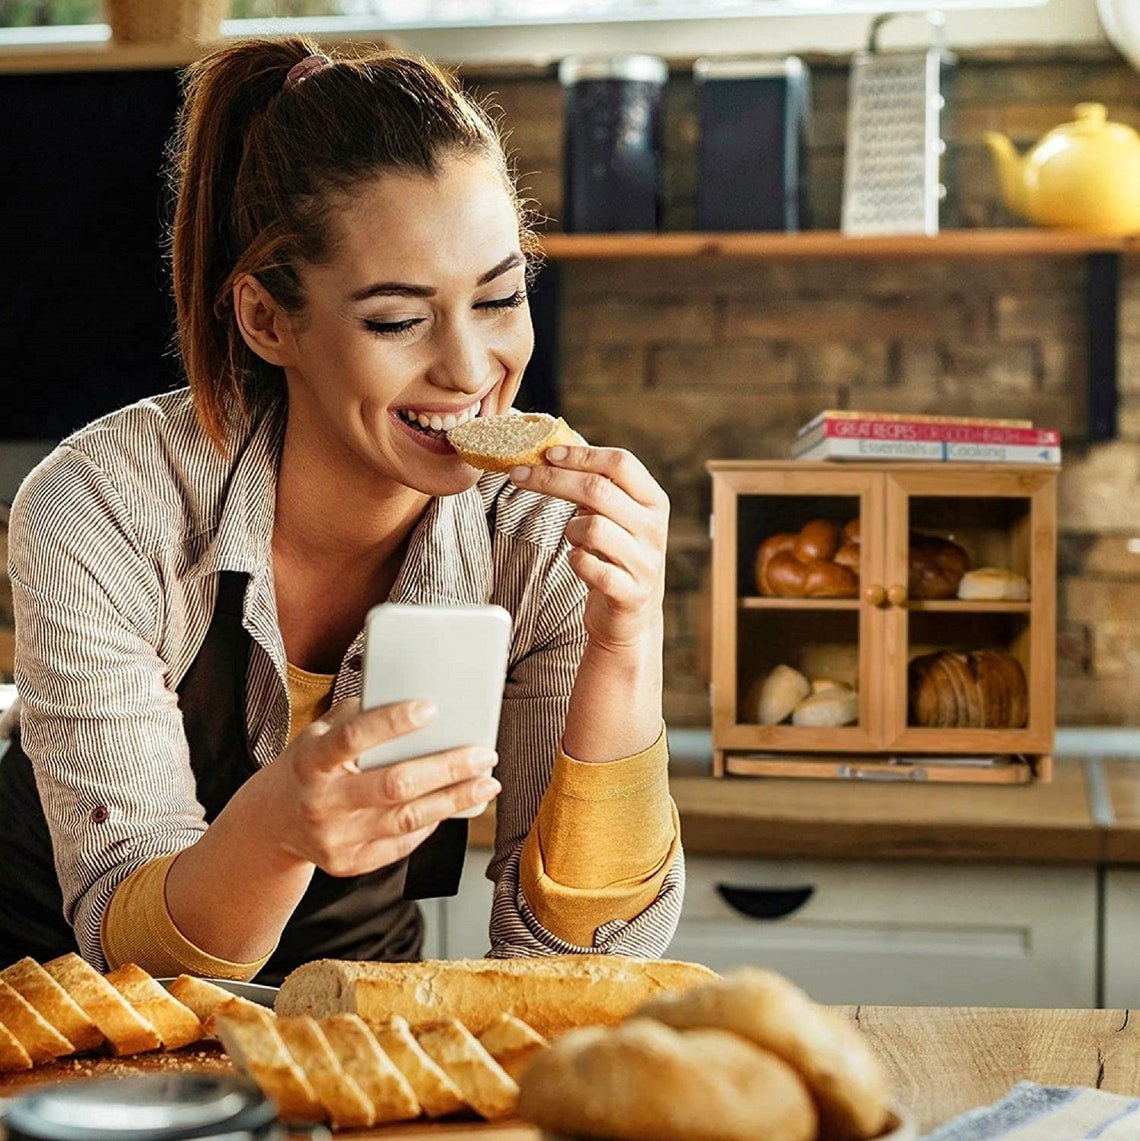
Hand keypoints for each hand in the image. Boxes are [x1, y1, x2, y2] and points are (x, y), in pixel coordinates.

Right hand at [255, 698, 499, 876]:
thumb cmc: (311, 764)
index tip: (432, 708)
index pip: (353, 738)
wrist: (273, 821)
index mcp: (309, 760)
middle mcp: (319, 802)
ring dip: (454, 800)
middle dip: (446, 768)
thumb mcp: (321, 732)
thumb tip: (418, 696)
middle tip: (484, 753)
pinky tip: (455, 804)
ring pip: (407, 820)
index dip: (392, 722)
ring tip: (487, 782)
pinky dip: (433, 822)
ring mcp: (333, 838)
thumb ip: (362, 715)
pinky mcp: (348, 864)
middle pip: (393, 786)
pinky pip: (401, 843)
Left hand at [510, 444, 668, 652]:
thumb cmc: (616, 556)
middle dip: (552, 479)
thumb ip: (597, 488)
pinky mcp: (630, 592)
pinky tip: (578, 562)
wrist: (631, 617)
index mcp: (654, 501)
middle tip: (519, 475)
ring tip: (573, 537)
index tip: (547, 453)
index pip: (621, 463)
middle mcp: (654, 528)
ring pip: (593, 527)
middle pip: (599, 490)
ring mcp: (644, 561)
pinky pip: (589, 566)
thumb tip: (553, 453)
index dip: (581, 455)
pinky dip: (575, 561)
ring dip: (570, 529)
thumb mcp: (616, 517)